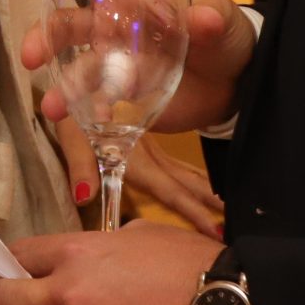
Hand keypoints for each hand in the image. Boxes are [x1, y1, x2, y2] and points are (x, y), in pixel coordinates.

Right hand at [16, 0, 256, 133]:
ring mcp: (115, 62)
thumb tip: (204, 17)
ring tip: (52, 108)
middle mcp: (114, 26)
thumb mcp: (222, 18)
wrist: (236, 82)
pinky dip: (85, 112)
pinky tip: (83, 122)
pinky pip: (94, 102)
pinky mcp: (123, 95)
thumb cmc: (224, 32)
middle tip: (31, 56)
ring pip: (75, 68)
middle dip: (44, 36)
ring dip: (60, 86)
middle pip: (68, 24)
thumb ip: (211, 17)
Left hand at [50, 122, 226, 234]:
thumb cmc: (73, 109)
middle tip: (232, 223)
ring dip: (205, 190)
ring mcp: (151, 146)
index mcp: (136, 157)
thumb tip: (84, 197)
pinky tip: (198, 183)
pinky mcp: (146, 140)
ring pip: (184, 171)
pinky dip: (192, 177)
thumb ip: (81, 165)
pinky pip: (175, 165)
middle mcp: (150, 154)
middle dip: (209, 203)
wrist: (83, 76)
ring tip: (225, 209)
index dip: (192, 210)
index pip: (169, 189)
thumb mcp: (72, 134)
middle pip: (185, 182)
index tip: (214, 229)